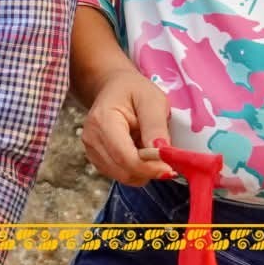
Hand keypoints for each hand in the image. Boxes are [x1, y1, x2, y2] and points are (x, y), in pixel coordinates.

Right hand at [82, 68, 175, 186]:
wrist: (114, 87)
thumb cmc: (135, 91)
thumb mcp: (153, 101)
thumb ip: (156, 126)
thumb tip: (162, 153)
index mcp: (103, 120)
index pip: (125, 157)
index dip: (150, 168)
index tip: (172, 168)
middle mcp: (91, 138)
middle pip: (123, 170)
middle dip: (149, 170)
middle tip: (166, 157)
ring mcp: (91, 149)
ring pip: (123, 176)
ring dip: (143, 170)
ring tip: (150, 149)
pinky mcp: (96, 158)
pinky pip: (120, 175)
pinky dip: (136, 170)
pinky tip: (140, 153)